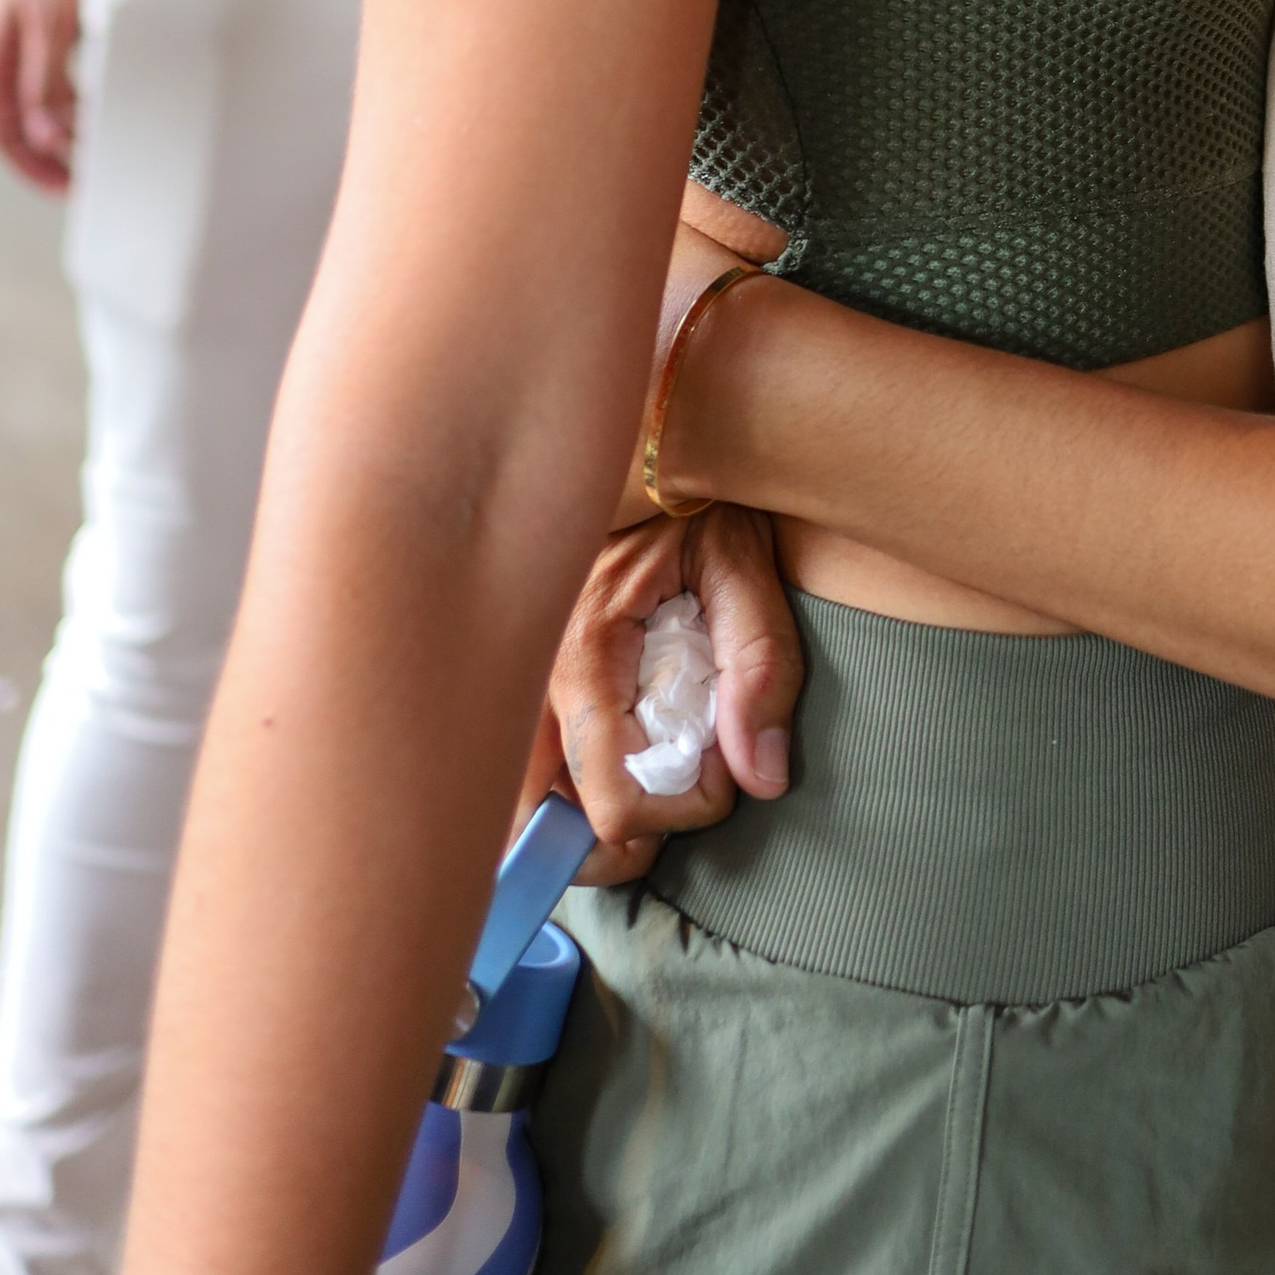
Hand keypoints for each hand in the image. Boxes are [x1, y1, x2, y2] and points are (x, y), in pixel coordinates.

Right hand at [0, 0, 88, 189]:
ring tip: (100, 146)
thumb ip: (45, 80)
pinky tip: (103, 95)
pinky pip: (56, 65)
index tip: (66, 189)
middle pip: (18, 118)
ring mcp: (21, 27)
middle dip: (48, 153)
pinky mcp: (46, 9)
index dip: (30, 165)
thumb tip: (44, 138)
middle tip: (86, 179)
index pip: (1, 129)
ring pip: (39, 93)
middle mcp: (1, 44)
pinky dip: (76, 89)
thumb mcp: (49, 18)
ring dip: (65, 123)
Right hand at [542, 504, 803, 884]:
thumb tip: (761, 776)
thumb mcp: (742, 558)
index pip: (617, 801)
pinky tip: (610, 758)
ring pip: (518, 809)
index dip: (683, 808)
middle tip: (679, 788)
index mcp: (585, 653)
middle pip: (544, 828)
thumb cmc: (693, 497)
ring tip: (647, 779)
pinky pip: (517, 772)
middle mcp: (531, 682)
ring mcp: (512, 685)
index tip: (724, 760)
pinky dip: (560, 791)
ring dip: (583, 819)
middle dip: (622, 837)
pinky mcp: (512, 682)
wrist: (641, 437)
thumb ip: (759, 663)